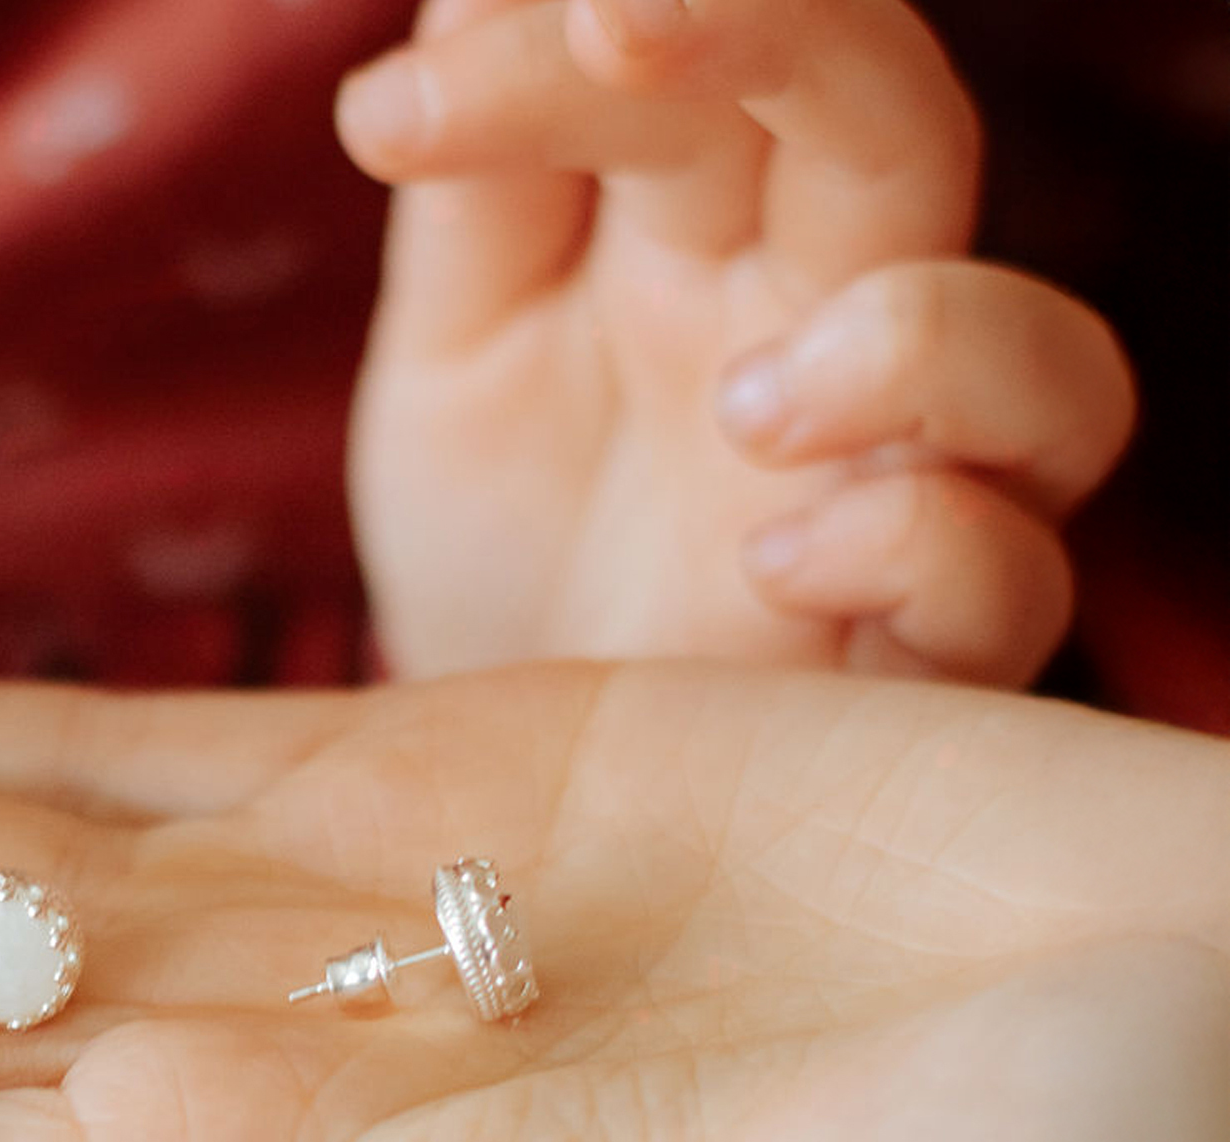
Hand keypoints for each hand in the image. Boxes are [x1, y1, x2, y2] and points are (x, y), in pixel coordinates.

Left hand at [339, 0, 1135, 686]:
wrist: (490, 769)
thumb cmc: (503, 536)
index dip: (582, 35)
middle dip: (785, 37)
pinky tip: (776, 559)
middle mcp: (832, 339)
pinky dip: (921, 547)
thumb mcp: (455, 353)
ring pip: (1051, 367)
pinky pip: (1005, 586)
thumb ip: (478, 186)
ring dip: (919, 341)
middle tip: (613, 17)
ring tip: (747, 404)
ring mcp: (891, 498)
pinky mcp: (902, 664)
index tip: (387, 114)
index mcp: (716, 238)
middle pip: (901, 131)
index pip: (718, 61)